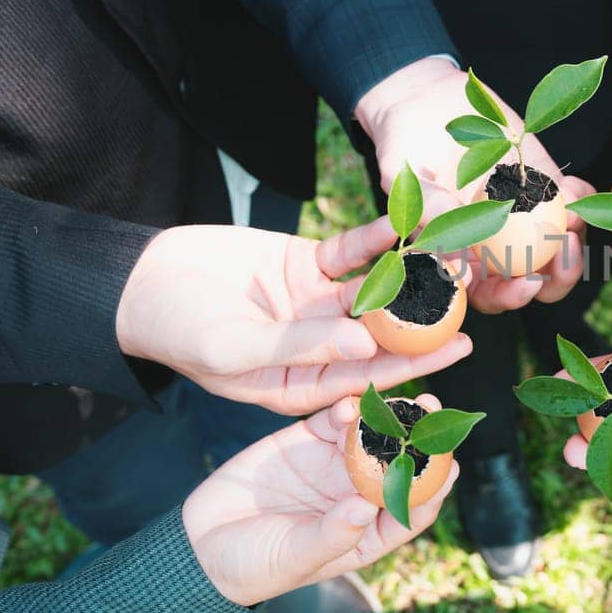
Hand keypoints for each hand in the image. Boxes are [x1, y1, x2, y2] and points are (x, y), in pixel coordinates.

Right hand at [115, 218, 470, 414]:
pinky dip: (376, 240)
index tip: (460, 350)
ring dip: (411, 274)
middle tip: (473, 299)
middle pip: (384, 335)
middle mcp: (321, 348)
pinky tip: (405, 225)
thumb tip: (363, 348)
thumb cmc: (177, 330)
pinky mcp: (308, 265)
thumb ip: (299, 349)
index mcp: (305, 386)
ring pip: (375, 291)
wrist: (138, 280)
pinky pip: (351, 253)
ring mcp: (317, 305)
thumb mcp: (235, 349)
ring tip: (451, 257)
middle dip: (427, 319)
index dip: (416, 366)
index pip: (370, 379)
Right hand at [183, 397, 455, 605]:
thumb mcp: (292, 557)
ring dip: (391, 418)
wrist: (198, 544)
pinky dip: (346, 409)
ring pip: (372, 437)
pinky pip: (333, 421)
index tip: (450, 467)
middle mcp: (356, 496)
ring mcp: (332, 466)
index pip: (410, 511)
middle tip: (433, 413)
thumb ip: (329, 535)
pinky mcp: (305, 441)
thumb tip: (366, 509)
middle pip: (399, 466)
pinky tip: (353, 402)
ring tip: (406, 398)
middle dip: (419, 441)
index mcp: (365, 532)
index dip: (433, 489)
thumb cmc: (250, 566)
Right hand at [354, 58, 585, 309]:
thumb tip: (459, 255)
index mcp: (463, 259)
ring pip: (560, 245)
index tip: (529, 284)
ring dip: (574, 236)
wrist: (424, 105)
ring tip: (572, 215)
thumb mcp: (409, 180)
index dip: (511, 297)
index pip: (491, 294)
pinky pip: (571, 201)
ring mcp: (525, 217)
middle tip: (565, 246)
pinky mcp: (543, 186)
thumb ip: (431, 212)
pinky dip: (579, 198)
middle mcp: (498, 245)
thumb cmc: (405, 148)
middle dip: (559, 276)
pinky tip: (571, 185)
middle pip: (537, 279)